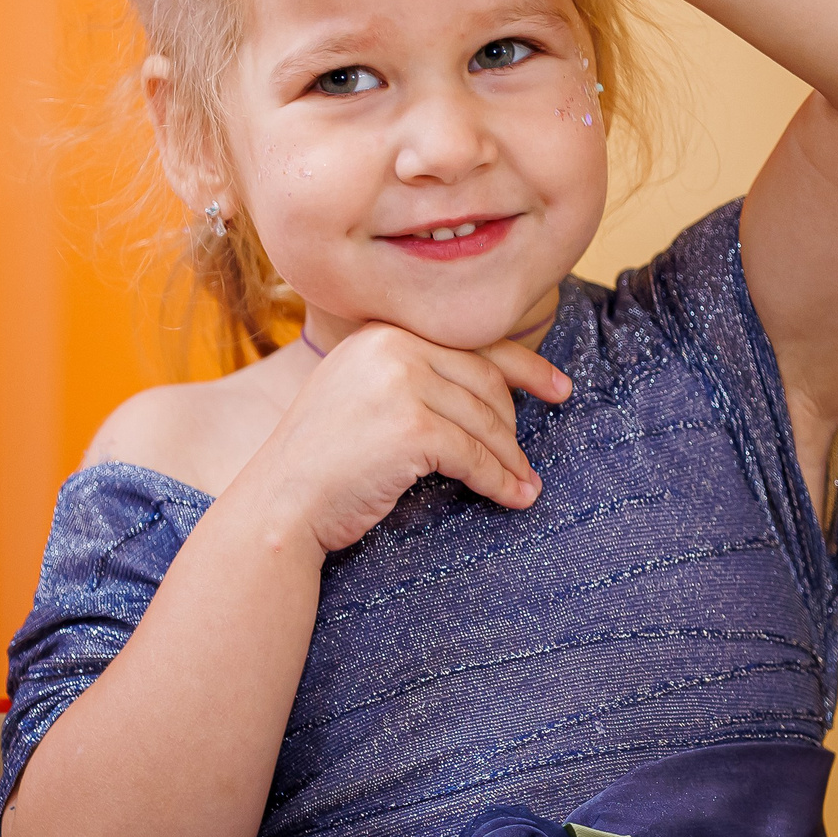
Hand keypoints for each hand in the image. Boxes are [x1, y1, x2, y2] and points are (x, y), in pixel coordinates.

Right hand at [231, 323, 570, 554]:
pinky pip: (476, 456)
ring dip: (511, 459)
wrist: (278, 504)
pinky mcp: (412, 429)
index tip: (559, 387)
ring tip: (526, 483)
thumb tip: (494, 388)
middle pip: (485, 380)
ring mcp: (402, 385)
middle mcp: (392, 347)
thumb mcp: (360, 394)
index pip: (470, 341)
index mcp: (382, 332)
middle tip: (529, 458)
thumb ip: (411, 375)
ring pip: (485, 421)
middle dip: (515, 423)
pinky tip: (514, 497)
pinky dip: (500, 481)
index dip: (524, 365)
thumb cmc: (321, 461)